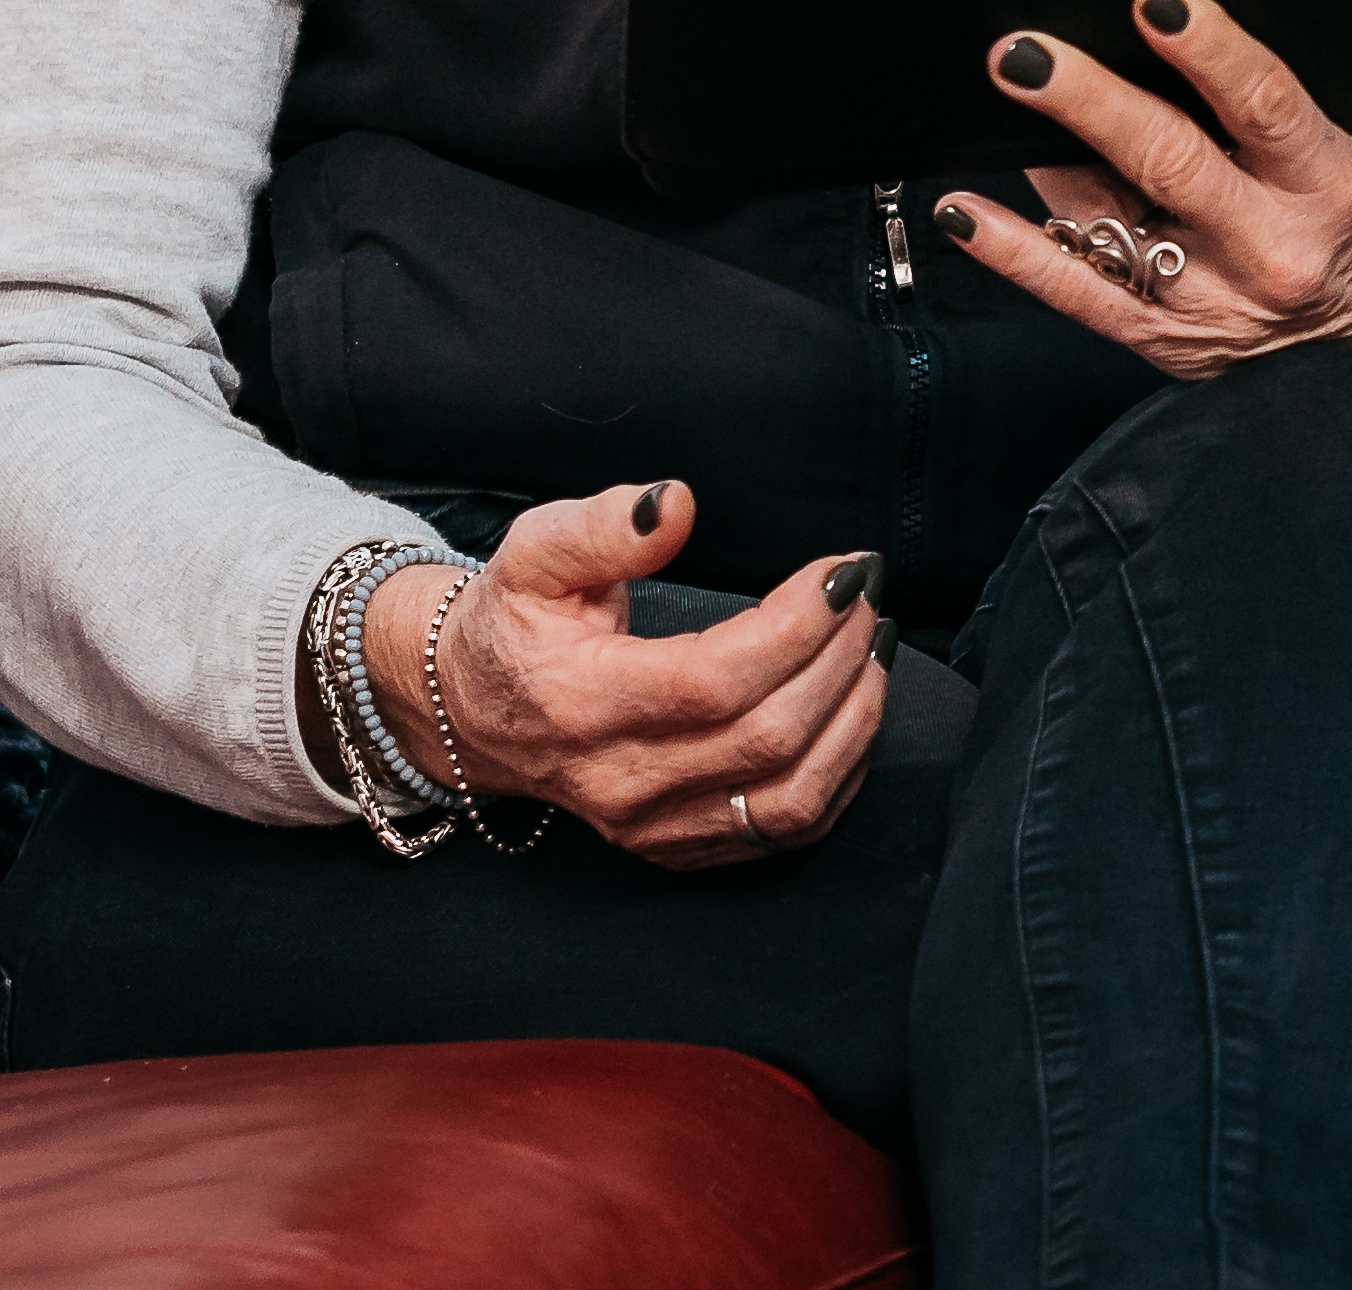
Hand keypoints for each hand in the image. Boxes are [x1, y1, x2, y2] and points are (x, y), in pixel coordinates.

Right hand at [365, 481, 887, 864]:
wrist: (474, 714)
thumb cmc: (514, 624)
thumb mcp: (533, 554)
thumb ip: (602, 526)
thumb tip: (676, 502)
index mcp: (584, 702)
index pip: (716, 680)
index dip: (796, 627)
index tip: (840, 571)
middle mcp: (621, 779)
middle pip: (768, 737)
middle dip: (840, 660)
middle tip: (867, 595)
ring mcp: (654, 827)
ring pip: (790, 799)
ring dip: (855, 721)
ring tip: (877, 647)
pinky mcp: (680, 849)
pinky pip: (785, 832)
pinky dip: (840, 774)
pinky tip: (854, 710)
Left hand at [936, 0, 1351, 374]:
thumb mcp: (1343, 152)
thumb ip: (1259, 116)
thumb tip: (1149, 49)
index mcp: (1328, 187)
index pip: (1265, 104)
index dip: (1208, 48)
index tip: (1155, 1)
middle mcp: (1273, 250)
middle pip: (1171, 162)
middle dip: (1091, 100)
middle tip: (1028, 52)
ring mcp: (1216, 305)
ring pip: (1113, 226)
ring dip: (1044, 162)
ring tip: (998, 104)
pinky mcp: (1173, 344)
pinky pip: (1079, 297)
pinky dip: (1014, 253)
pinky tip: (967, 214)